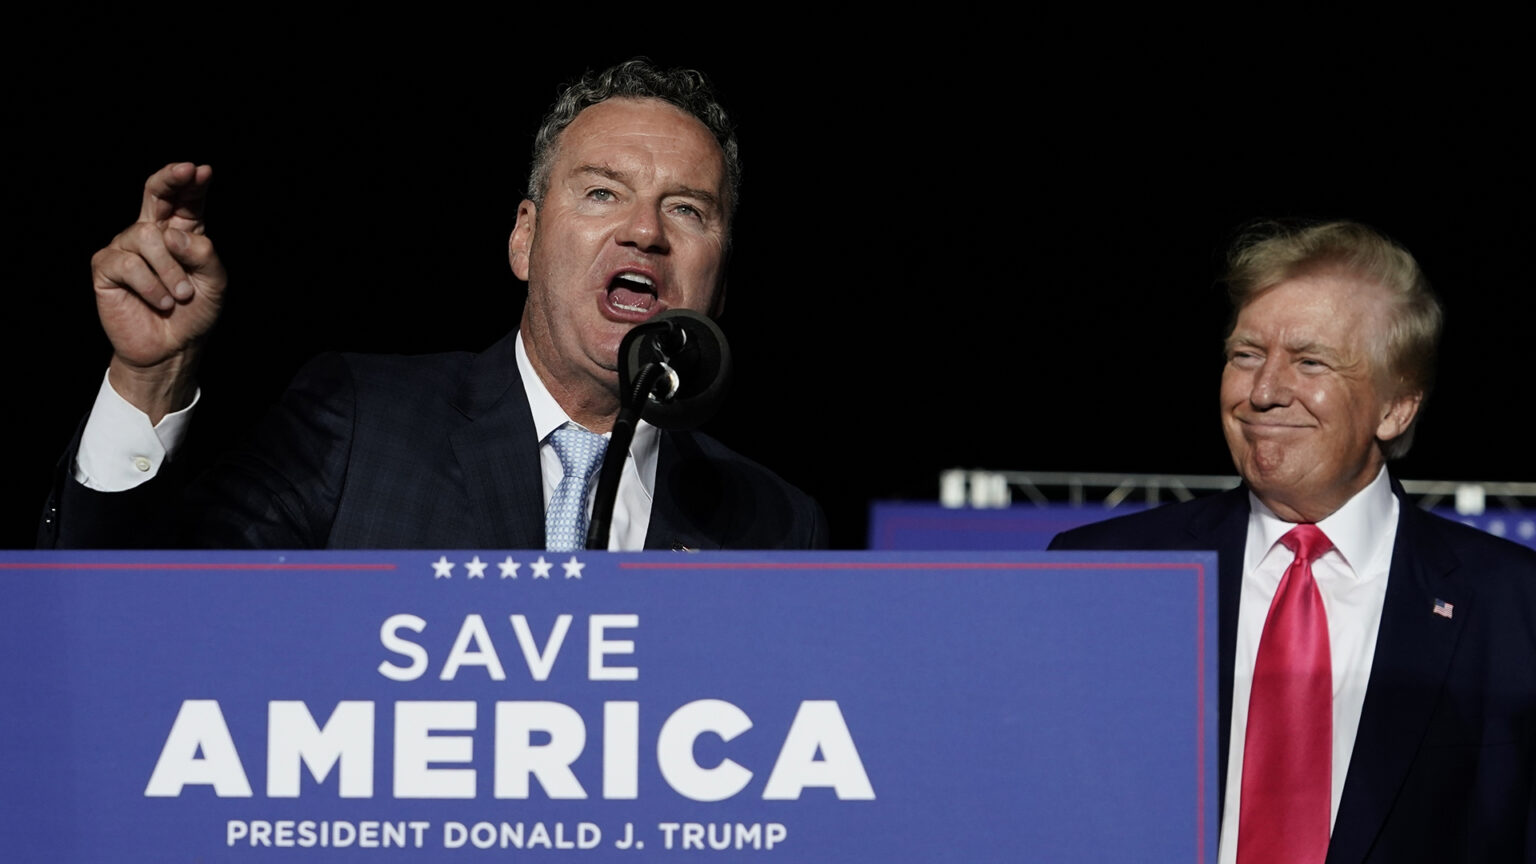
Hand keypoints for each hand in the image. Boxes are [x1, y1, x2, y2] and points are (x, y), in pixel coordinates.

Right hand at [92, 162, 225, 420]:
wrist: (171, 348)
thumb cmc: (195, 314)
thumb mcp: (214, 284)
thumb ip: (203, 255)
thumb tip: (173, 235)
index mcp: (181, 232)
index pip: (185, 199)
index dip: (191, 182)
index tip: (201, 170)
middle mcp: (151, 233)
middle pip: (155, 193)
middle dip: (170, 178)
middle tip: (187, 171)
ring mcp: (125, 247)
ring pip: (148, 237)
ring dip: (171, 270)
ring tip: (180, 296)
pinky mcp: (106, 267)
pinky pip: (129, 264)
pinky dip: (152, 286)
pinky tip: (162, 302)